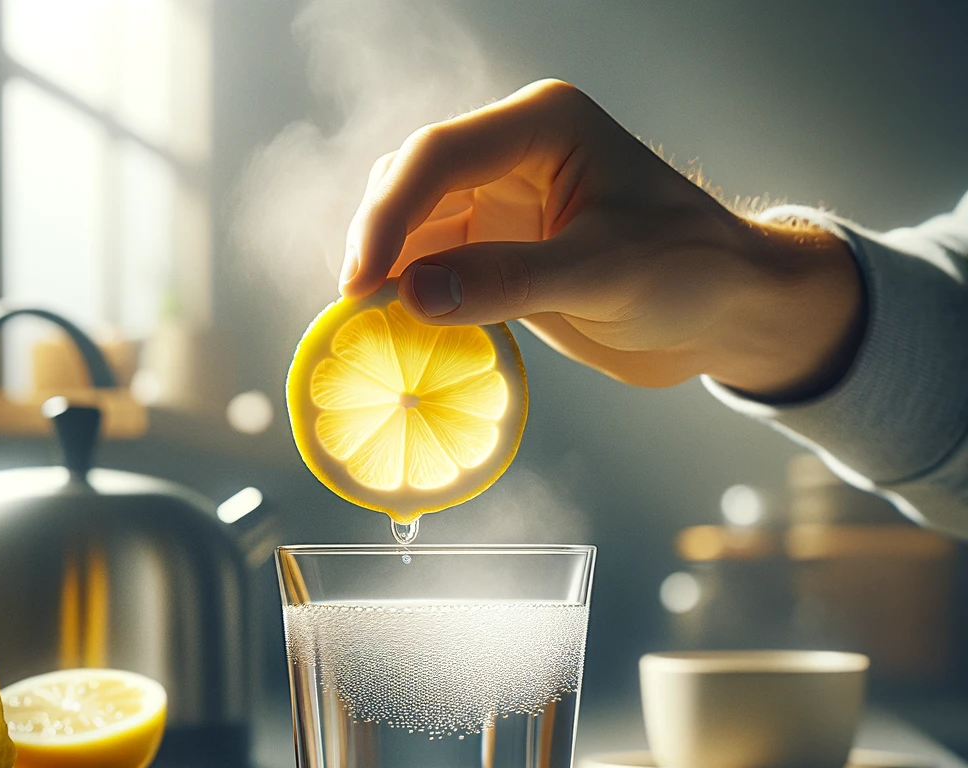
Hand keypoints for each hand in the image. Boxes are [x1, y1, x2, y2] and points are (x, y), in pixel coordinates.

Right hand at [339, 80, 863, 395]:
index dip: (389, 214)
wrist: (727, 314)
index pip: (440, 154)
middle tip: (355, 302)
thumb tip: (411, 294)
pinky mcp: (504, 255)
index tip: (362, 278)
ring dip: (390, 269)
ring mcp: (505, 208)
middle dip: (379, 237)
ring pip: (418, 227)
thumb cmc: (690, 272)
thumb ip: (509, 280)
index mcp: (543, 128)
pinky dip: (416, 296)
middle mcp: (514, 158)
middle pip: (414, 183)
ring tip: (366, 320)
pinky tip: (399, 326)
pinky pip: (440, 268)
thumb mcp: (604, 272)